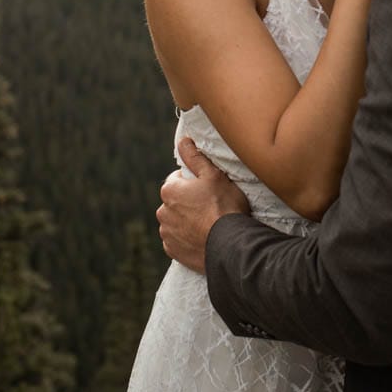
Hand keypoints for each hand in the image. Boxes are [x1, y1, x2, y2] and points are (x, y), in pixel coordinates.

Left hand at [157, 138, 250, 274]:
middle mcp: (162, 212)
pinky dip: (188, 237)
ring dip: (188, 220)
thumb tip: (183, 141)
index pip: (178, 179)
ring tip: (209, 223)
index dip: (195, 182)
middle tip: (212, 206)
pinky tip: (204, 236)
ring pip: (176, 220)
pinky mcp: (173, 251)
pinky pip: (178, 240)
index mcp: (169, 190)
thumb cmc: (224, 206)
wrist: (229, 244)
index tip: (209, 189)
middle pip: (176, 201)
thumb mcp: (213, 175)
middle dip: (189, 202)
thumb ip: (195, 157)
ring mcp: (167, 233)